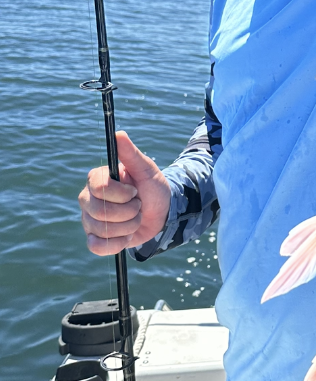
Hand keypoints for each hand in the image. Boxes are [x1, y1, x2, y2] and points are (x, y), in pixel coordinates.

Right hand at [79, 130, 170, 254]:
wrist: (162, 214)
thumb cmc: (152, 188)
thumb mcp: (146, 169)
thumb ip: (131, 154)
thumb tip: (118, 133)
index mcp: (97, 179)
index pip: (100, 188)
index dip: (122, 194)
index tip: (135, 191)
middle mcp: (88, 199)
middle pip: (99, 211)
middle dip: (128, 212)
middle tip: (138, 206)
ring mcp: (90, 219)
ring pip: (102, 229)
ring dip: (128, 226)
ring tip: (135, 218)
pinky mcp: (96, 238)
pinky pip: (97, 246)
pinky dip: (116, 244)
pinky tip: (127, 236)